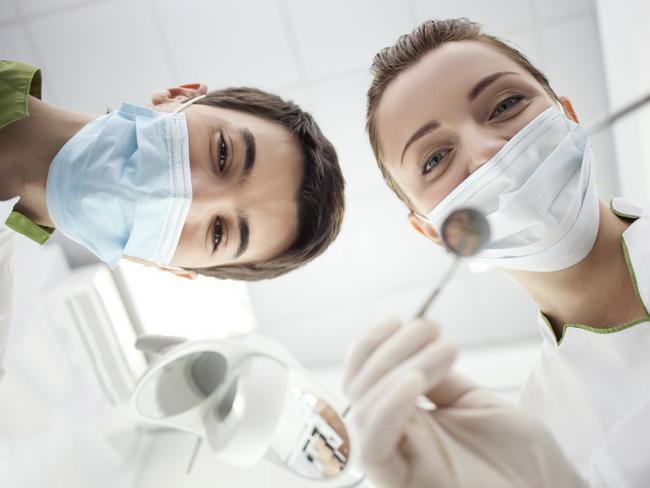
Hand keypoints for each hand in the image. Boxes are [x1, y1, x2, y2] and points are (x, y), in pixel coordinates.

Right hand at [343, 318, 584, 487]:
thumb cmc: (520, 455)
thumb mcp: (474, 400)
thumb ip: (438, 378)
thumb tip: (411, 350)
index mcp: (408, 417)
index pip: (366, 377)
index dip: (373, 344)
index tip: (399, 318)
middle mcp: (397, 437)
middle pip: (359, 389)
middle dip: (390, 349)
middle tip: (430, 328)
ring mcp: (398, 461)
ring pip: (363, 411)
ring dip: (395, 369)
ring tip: (442, 350)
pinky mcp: (401, 484)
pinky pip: (374, 448)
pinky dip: (388, 407)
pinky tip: (415, 381)